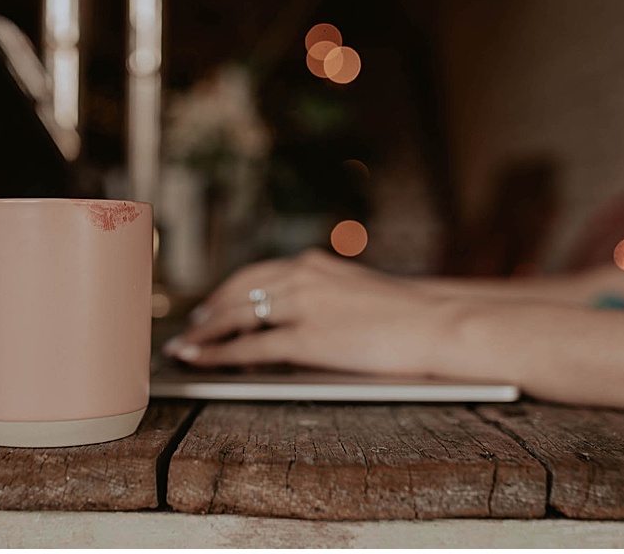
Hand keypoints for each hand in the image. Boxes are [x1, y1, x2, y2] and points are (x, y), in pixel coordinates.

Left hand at [164, 250, 458, 374]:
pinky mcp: (307, 339)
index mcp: (315, 263)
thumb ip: (327, 297)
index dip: (228, 291)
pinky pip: (249, 347)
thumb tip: (302, 318)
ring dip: (204, 332)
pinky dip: (217, 353)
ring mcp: (302, 306)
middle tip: (193, 326)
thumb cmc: (411, 315)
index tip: (213, 303)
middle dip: (210, 309)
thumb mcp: (360, 292)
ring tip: (185, 345)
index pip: (257, 274)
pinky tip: (199, 359)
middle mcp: (302, 276)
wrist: (437, 323)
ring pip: (235, 316)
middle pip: (237, 291)